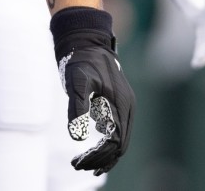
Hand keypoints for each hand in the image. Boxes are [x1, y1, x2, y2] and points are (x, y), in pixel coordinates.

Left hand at [51, 7, 134, 175]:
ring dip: (103, 153)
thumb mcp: (77, 82)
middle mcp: (127, 107)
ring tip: (82, 163)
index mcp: (121, 105)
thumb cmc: (81, 59)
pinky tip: (91, 145)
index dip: (98, 157)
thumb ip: (77, 108)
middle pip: (119, 145)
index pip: (115, 143)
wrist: (86, 39)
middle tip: (78, 166)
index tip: (79, 163)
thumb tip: (77, 137)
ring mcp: (124, 105)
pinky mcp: (117, 102)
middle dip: (100, 159)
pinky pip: (116, 129)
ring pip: (119, 139)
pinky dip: (106, 142)